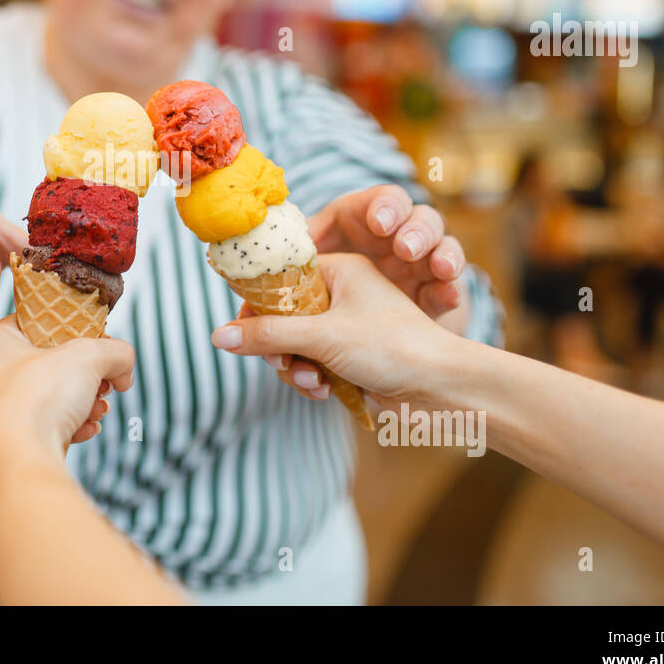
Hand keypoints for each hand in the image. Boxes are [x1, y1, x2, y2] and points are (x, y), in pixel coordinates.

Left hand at [0, 316, 134, 455]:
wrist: (21, 462)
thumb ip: (114, 351)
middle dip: (83, 373)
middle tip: (105, 378)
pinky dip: (68, 424)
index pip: (36, 321)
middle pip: (46, 362)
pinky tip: (87, 427)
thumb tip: (124, 363)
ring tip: (99, 406)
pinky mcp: (6, 442)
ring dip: (81, 400)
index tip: (97, 340)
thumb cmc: (37, 399)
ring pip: (47, 396)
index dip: (73, 329)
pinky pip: (43, 424)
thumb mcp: (89, 357)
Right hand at [211, 253, 450, 405]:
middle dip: (277, 347)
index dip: (258, 306)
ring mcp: (349, 329)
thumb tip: (218, 335)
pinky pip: (315, 366)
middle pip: (284, 317)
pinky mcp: (354, 359)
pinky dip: (313, 380)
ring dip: (296, 368)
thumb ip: (267, 336)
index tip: (241, 331)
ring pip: (297, 346)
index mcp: (341, 270)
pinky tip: (325, 393)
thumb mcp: (323, 337)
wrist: (445, 390)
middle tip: (281, 364)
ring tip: (313, 382)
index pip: (281, 280)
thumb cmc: (394, 347)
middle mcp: (344, 295)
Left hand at [307, 185, 465, 318]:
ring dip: (443, 255)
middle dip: (416, 231)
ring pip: (445, 246)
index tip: (379, 223)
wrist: (359, 318)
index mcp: (371, 218)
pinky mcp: (437, 291)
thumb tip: (271, 246)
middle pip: (421, 218)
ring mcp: (424, 262)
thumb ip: (300, 250)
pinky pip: (451, 287)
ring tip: (440, 269)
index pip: (385, 199)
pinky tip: (448, 296)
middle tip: (406, 249)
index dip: (385, 207)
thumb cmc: (331, 277)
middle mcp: (403, 234)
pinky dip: (451, 291)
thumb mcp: (317, 257)